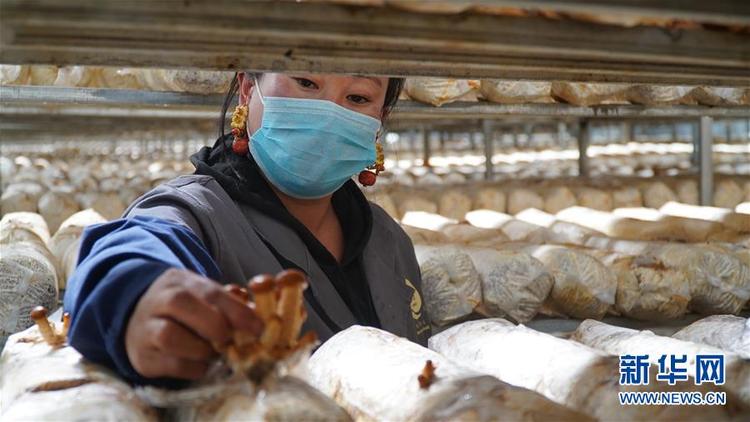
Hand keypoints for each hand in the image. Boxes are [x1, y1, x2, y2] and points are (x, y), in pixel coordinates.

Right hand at [125, 268, 262, 379]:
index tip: (257, 327)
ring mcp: (145, 329)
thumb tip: (258, 322)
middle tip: (231, 340)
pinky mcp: (143, 358)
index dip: (236, 310)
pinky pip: (171, 365)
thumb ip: (227, 304)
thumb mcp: (202, 296)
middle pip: (181, 304)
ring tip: (215, 353)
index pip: (209, 290)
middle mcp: (158, 301)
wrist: (138, 320)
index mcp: (179, 281)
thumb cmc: (185, 309)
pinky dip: (193, 368)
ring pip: (170, 337)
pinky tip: (202, 364)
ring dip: (202, 349)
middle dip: (215, 326)